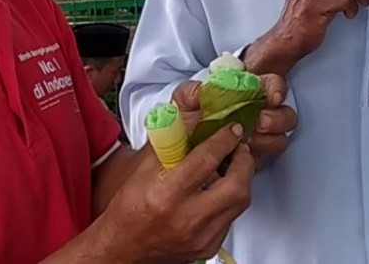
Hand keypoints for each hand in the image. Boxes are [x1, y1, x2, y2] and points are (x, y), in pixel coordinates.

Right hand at [97, 124, 253, 262]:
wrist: (124, 247)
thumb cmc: (129, 210)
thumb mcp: (144, 170)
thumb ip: (171, 144)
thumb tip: (194, 122)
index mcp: (166, 194)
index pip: (206, 160)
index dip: (224, 140)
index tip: (231, 130)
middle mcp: (186, 218)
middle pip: (236, 186)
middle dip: (243, 161)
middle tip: (239, 148)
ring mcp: (200, 236)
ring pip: (239, 203)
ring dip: (241, 180)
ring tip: (234, 166)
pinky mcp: (208, 246)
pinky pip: (231, 218)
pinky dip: (231, 200)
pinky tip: (222, 191)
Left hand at [172, 75, 297, 166]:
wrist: (180, 148)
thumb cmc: (188, 119)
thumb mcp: (184, 100)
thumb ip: (190, 92)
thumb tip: (200, 92)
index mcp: (247, 93)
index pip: (274, 85)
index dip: (276, 89)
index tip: (271, 97)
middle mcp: (258, 114)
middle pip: (286, 116)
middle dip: (276, 120)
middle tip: (260, 123)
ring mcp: (257, 138)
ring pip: (278, 140)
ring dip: (266, 141)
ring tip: (247, 142)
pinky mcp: (251, 160)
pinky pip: (261, 161)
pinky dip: (252, 161)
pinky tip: (236, 158)